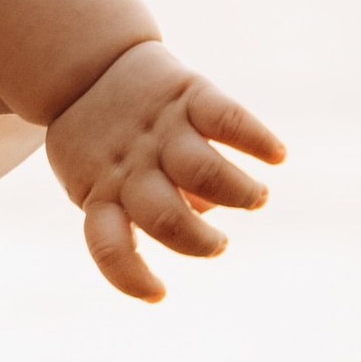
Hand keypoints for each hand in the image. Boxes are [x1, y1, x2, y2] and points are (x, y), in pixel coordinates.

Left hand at [45, 39, 283, 300]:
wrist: (86, 67)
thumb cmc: (99, 142)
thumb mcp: (97, 178)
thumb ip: (139, 206)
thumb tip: (203, 213)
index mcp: (100, 192)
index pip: (108, 245)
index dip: (131, 276)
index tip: (159, 294)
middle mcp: (129, 166)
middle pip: (164, 215)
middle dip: (199, 242)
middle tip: (217, 245)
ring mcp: (159, 131)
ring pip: (200, 170)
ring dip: (236, 192)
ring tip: (254, 199)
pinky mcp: (184, 96)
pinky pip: (224, 117)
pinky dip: (255, 139)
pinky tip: (275, 155)